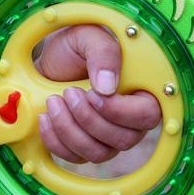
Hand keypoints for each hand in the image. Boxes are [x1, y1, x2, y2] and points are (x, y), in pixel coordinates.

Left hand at [35, 25, 160, 163]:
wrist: (50, 61)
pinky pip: (75, 157)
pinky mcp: (83, 147)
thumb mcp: (88, 37)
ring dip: (70, 129)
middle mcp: (129, 120)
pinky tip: (45, 117)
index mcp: (140, 91)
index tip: (92, 93)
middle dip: (89, 119)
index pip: (147, 115)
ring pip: (99, 153)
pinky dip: (55, 140)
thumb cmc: (74, 47)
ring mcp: (107, 137)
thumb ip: (103, 53)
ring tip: (53, 101)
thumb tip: (107, 86)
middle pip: (123, 140)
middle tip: (68, 92)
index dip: (120, 111)